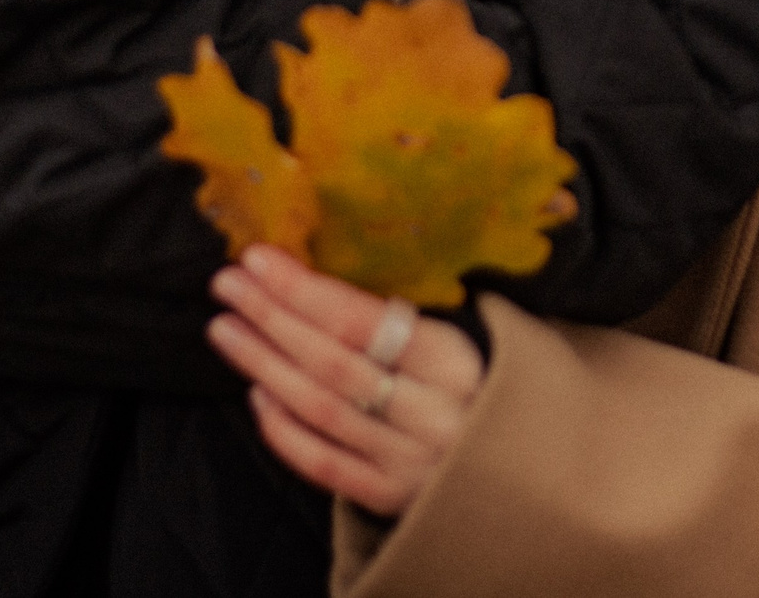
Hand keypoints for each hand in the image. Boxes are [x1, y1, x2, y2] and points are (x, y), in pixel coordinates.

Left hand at [207, 246, 485, 515]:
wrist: (532, 470)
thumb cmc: (492, 382)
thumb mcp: (473, 336)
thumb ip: (408, 318)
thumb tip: (319, 277)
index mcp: (456, 361)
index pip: (363, 321)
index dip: (304, 289)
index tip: (258, 260)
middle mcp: (433, 414)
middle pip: (333, 362)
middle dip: (271, 319)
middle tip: (227, 286)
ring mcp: (410, 462)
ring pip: (321, 409)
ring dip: (264, 365)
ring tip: (226, 329)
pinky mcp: (392, 498)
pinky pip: (323, 464)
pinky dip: (283, 429)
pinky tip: (256, 392)